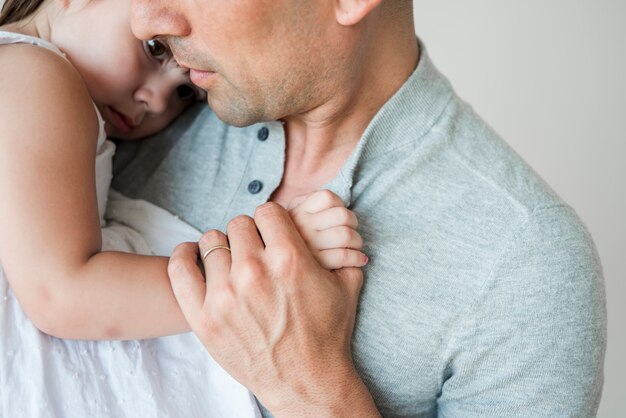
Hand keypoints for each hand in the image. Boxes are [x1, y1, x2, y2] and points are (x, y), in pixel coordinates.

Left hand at [167, 203, 374, 416]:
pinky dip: (183, 256)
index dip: (272, 220)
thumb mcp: (345, 287)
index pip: (267, 211)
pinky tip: (192, 254)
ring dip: (223, 248)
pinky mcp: (203, 318)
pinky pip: (180, 269)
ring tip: (230, 261)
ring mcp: (225, 295)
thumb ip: (341, 250)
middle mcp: (254, 272)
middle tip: (254, 251)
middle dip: (249, 234)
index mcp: (289, 258)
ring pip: (211, 241)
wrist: (306, 382)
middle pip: (238, 224)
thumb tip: (339, 230)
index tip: (272, 232)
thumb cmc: (327, 335)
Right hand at [288, 190, 367, 269]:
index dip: (339, 203)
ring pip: (346, 235)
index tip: (338, 215)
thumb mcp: (289, 216)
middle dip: (353, 223)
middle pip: (343, 215)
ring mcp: (309, 247)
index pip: (327, 197)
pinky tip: (358, 260)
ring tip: (355, 246)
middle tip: (352, 231)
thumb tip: (332, 201)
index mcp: (297, 213)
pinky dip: (357, 258)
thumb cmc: (291, 240)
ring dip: (357, 241)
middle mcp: (301, 227)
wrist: (276, 272)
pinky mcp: (317, 266)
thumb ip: (305, 203)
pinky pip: (345, 256)